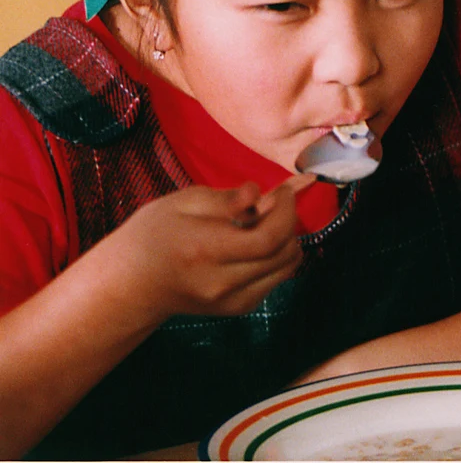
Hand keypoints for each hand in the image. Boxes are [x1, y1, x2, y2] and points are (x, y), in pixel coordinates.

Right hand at [95, 177, 309, 323]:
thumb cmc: (153, 236)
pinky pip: (275, 280)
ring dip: (287, 241)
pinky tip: (254, 245)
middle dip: (289, 223)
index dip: (287, 212)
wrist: (130, 285)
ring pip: (286, 269)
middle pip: (284, 254)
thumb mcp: (182, 202)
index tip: (284, 193)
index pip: (269, 238)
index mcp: (205, 250)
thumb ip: (226, 198)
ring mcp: (230, 301)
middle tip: (273, 205)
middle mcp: (221, 282)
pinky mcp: (236, 309)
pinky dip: (277, 259)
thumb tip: (258, 194)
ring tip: (263, 224)